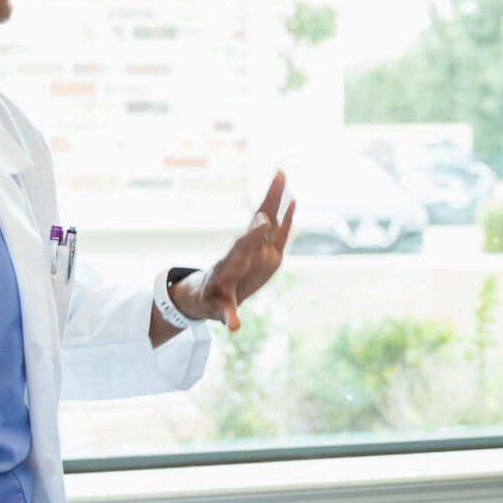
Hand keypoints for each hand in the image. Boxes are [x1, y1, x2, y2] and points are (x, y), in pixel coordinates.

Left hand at [176, 171, 295, 332]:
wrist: (209, 293)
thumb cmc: (212, 301)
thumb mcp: (217, 310)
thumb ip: (226, 315)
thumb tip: (233, 327)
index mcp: (231, 262)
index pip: (243, 245)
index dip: (253, 234)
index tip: (262, 220)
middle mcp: (244, 249)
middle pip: (257, 221)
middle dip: (267, 200)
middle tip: (277, 178)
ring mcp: (255, 248)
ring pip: (267, 218)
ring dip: (275, 198)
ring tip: (282, 174)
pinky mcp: (265, 252)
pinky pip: (277, 232)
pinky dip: (285, 217)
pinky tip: (293, 201)